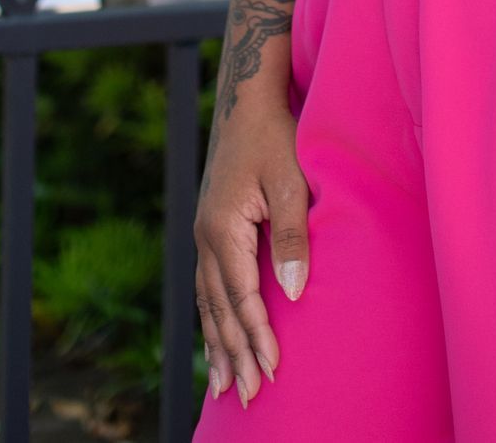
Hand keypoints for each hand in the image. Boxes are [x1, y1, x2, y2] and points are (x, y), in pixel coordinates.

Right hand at [193, 97, 309, 406]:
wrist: (247, 99)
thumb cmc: (276, 135)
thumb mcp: (291, 181)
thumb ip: (292, 236)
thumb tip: (292, 293)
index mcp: (222, 228)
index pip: (241, 297)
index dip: (258, 335)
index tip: (273, 371)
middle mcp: (205, 237)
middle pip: (218, 309)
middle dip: (234, 354)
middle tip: (249, 397)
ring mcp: (203, 234)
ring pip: (207, 302)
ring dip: (218, 344)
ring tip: (225, 386)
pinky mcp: (210, 229)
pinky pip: (207, 286)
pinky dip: (212, 317)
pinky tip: (218, 338)